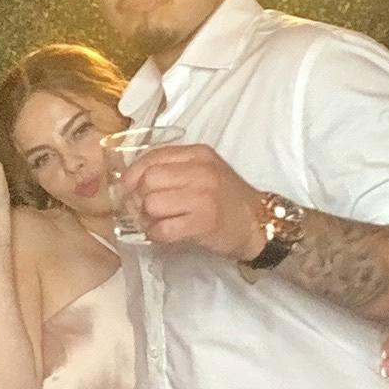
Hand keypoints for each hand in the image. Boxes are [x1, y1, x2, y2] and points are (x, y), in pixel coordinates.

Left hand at [121, 143, 262, 258]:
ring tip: (155, 222)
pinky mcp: (204, 223)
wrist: (259, 223)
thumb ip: (173, 168)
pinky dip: (157, 234)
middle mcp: (201, 171)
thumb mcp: (204, 170)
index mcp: (197, 154)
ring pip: (152, 203)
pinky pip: (163, 229)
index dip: (133, 174)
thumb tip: (132, 180)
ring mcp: (203, 197)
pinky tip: (164, 234)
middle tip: (143, 209)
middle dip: (138, 197)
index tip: (129, 189)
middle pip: (148, 180)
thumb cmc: (226, 198)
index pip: (152, 156)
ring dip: (146, 218)